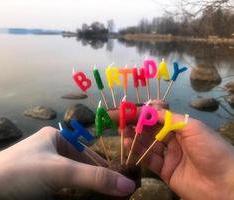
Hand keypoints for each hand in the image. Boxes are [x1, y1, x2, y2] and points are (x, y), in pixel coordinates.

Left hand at [0, 127, 134, 199]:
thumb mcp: (61, 171)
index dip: (104, 168)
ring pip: (72, 179)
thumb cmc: (23, 171)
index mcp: (55, 137)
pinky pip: (62, 188)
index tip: (120, 183)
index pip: (87, 152)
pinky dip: (74, 195)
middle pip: (81, 166)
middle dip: (96, 181)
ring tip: (104, 198)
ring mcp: (43, 168)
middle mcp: (50, 150)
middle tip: (115, 194)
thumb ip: (94, 178)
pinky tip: (82, 199)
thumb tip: (128, 185)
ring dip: (87, 190)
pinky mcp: (37, 184)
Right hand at [108, 106, 233, 199]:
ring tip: (123, 132)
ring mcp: (170, 157)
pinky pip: (149, 160)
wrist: (223, 184)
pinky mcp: (165, 172)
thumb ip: (170, 118)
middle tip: (123, 122)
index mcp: (183, 129)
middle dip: (138, 126)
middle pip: (153, 132)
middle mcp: (175, 142)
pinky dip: (138, 153)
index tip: (132, 111)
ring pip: (149, 146)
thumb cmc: (210, 149)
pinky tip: (129, 145)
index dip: (146, 115)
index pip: (160, 120)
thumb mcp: (193, 127)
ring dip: (136, 138)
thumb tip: (151, 109)